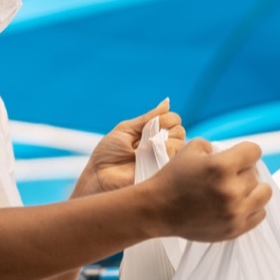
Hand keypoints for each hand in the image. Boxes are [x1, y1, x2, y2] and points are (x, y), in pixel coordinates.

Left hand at [72, 99, 186, 196]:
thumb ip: (148, 118)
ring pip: (181, 145)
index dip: (166, 119)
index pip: (173, 121)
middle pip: (180, 132)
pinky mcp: (163, 176)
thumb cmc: (107, 155)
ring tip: (147, 147)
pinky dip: (167, 152)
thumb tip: (167, 103)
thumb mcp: (126, 130)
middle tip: (149, 137)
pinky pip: (175, 160)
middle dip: (167, 129)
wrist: (98, 177)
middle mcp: (161, 149)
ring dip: (167, 141)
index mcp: (152, 136)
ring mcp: (164, 163)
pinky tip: (152, 155)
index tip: (152, 123)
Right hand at [145, 139, 271, 241]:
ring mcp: (234, 212)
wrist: (157, 210)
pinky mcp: (234, 229)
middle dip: (244, 171)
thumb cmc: (173, 178)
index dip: (245, 152)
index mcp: (221, 166)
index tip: (237, 157)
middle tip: (229, 176)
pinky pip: (260, 214)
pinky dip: (252, 207)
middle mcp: (231, 190)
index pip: (254, 151)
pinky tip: (238, 204)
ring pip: (264, 194)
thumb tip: (236, 155)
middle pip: (257, 173)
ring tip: (239, 189)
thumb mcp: (191, 149)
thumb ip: (216, 147)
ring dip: (254, 189)